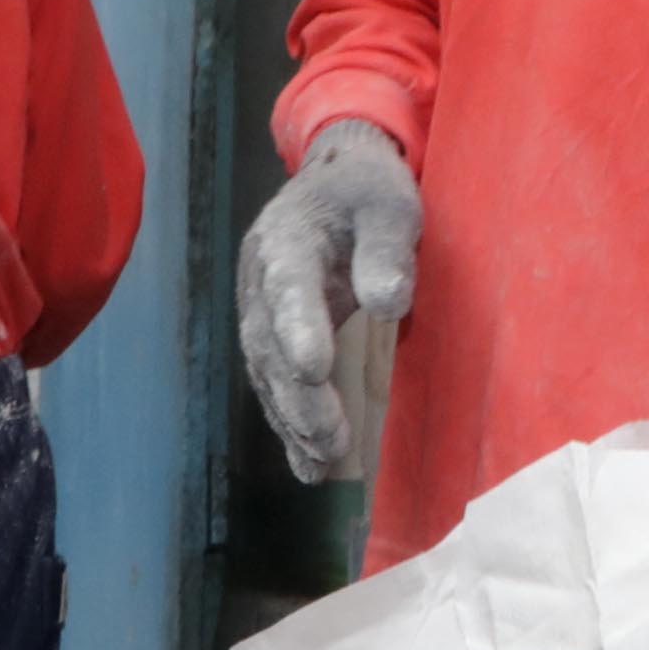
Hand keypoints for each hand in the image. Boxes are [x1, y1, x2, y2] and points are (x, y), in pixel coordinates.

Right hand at [239, 121, 420, 475]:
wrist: (334, 184)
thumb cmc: (366, 194)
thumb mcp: (388, 205)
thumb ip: (386, 250)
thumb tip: (389, 304)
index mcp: (286, 240)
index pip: (288, 287)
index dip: (298, 327)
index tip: (316, 368)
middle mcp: (260, 280)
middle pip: (270, 343)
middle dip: (299, 396)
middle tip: (331, 440)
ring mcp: (259, 310)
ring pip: (266, 372)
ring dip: (292, 420)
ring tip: (322, 462)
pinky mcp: (270, 335)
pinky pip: (274, 383)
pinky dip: (289, 423)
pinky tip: (308, 465)